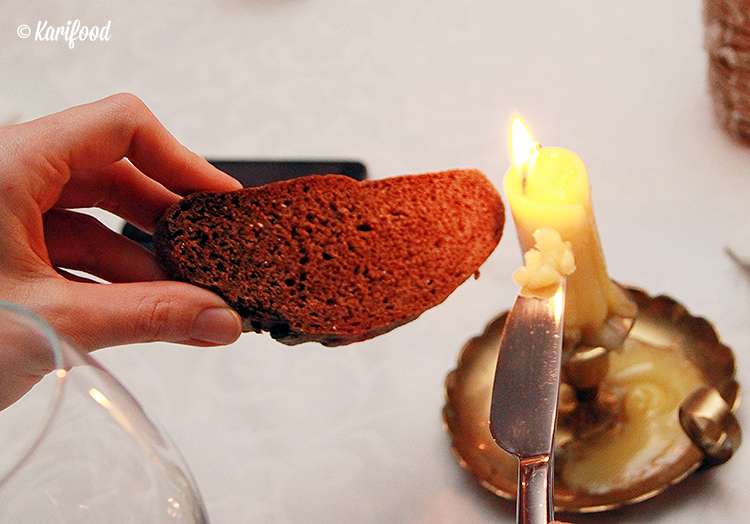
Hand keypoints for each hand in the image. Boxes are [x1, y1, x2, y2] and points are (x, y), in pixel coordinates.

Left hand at [0, 93, 242, 406]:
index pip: (122, 127)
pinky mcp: (7, 250)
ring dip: (146, 260)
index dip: (182, 159)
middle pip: (117, 173)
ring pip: (98, 217)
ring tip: (189, 299)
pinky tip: (150, 309)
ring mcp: (8, 214)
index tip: (222, 201)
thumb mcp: (50, 323)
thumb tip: (217, 318)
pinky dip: (116, 278)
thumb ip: (146, 318)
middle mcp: (10, 177)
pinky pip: (76, 249)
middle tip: (214, 258)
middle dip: (169, 223)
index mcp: (11, 165)